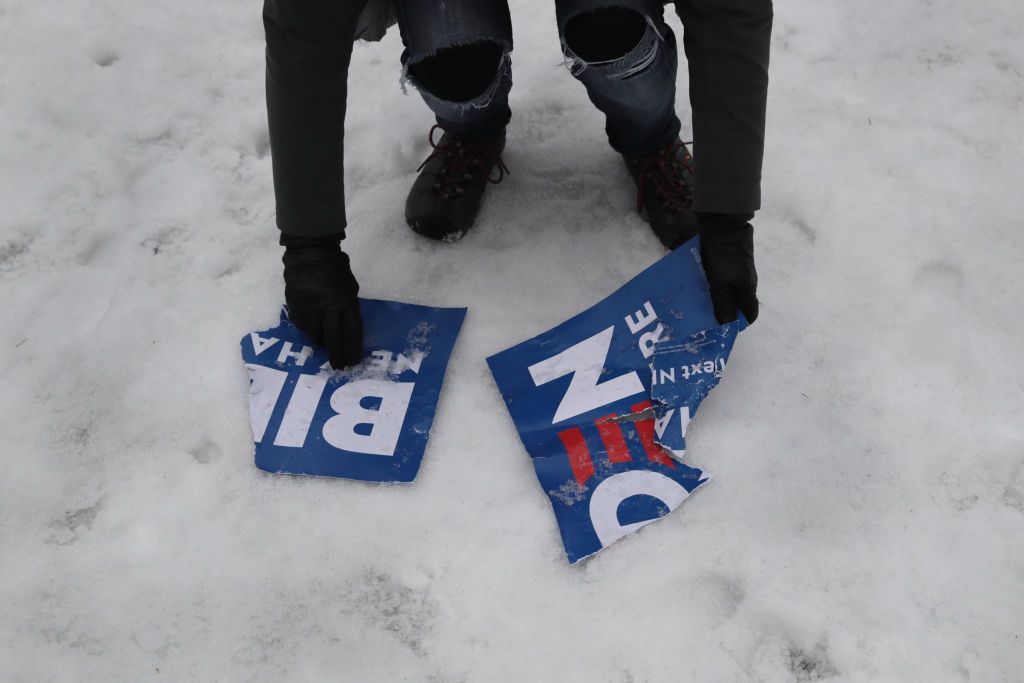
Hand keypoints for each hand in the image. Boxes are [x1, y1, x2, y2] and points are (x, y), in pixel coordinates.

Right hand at [281, 233, 363, 368]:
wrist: (309, 253)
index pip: (352, 332)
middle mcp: (328, 308)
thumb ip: (349, 306)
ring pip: (315, 335)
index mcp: (346, 302)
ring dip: (321, 341)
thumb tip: (347, 325)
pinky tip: (311, 327)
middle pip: (334, 339)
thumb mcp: (350, 287)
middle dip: (337, 355)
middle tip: (338, 367)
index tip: (353, 362)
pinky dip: (308, 329)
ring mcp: (310, 309)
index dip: (353, 349)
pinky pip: (302, 325)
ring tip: (324, 343)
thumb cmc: (335, 268)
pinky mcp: (296, 307)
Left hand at [697, 212, 758, 323]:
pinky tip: (700, 286)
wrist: (724, 224)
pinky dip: (715, 285)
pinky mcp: (731, 261)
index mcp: (747, 289)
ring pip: (730, 290)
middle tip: (705, 317)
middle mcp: (746, 281)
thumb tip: (727, 325)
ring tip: (700, 304)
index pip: (750, 314)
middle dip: (724, 312)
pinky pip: (724, 279)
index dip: (738, 323)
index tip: (722, 328)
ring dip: (718, 298)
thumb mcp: (720, 282)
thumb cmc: (723, 256)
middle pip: (739, 303)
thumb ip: (723, 303)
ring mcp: (740, 270)